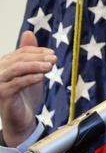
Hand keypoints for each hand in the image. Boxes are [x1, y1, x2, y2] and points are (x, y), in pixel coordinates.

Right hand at [0, 31, 55, 146]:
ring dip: (35, 66)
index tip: (52, 53)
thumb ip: (30, 54)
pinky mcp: (3, 95)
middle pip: (19, 59)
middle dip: (38, 57)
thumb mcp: (31, 72)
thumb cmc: (25, 95)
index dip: (38, 51)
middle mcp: (0, 71)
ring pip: (17, 69)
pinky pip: (16, 84)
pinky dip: (30, 79)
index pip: (22, 52)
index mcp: (6, 64)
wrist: (22, 119)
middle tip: (54, 58)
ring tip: (50, 66)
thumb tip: (28, 33)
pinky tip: (41, 77)